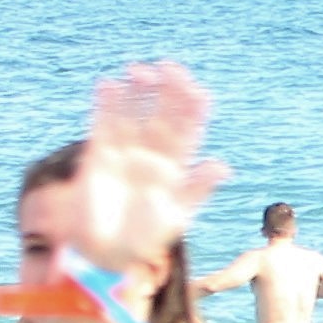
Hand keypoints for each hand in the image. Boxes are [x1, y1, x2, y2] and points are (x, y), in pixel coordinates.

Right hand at [56, 63, 228, 281]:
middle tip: (166, 68)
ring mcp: (126, 152)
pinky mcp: (100, 154)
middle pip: (162, 113)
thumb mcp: (176, 215)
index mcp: (177, 166)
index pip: (188, 128)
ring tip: (137, 71)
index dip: (191, 106)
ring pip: (134, 113)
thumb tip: (223, 166)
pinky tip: (109, 85)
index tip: (193, 88)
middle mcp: (153, 153)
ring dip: (137, 91)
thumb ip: (196, 188)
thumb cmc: (145, 238)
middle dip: (165, 90)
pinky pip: (104, 124)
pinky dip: (106, 105)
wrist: (107, 254)